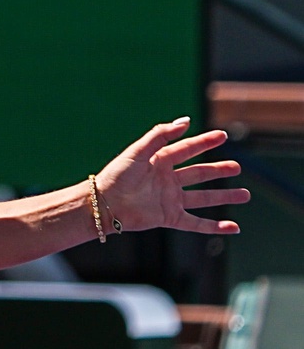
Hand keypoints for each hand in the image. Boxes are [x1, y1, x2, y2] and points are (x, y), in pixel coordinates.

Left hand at [95, 118, 249, 235]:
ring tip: (245, 194)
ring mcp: (169, 199)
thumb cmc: (116, 175)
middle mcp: (166, 180)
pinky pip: (196, 223)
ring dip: (223, 196)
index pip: (187, 149)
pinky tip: (233, 227)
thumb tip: (186, 121)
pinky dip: (215, 226)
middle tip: (237, 167)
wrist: (104, 204)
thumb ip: (160, 135)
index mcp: (158, 161)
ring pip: (203, 197)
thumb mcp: (138, 151)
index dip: (204, 142)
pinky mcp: (169, 218)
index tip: (223, 135)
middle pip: (199, 173)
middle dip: (218, 170)